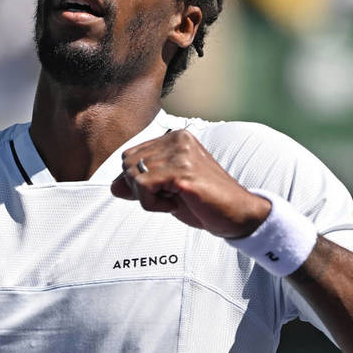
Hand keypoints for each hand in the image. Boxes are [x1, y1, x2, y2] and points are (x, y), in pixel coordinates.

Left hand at [110, 130, 270, 237]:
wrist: (238, 215)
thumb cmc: (205, 202)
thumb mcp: (167, 191)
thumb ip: (141, 184)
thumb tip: (113, 186)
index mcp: (175, 138)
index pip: (130, 155)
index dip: (137, 180)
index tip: (161, 192)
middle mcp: (178, 140)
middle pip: (128, 164)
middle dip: (138, 189)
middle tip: (166, 198)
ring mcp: (181, 155)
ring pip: (133, 176)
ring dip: (147, 198)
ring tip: (173, 201)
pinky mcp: (182, 173)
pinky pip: (143, 188)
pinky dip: (152, 204)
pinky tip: (174, 205)